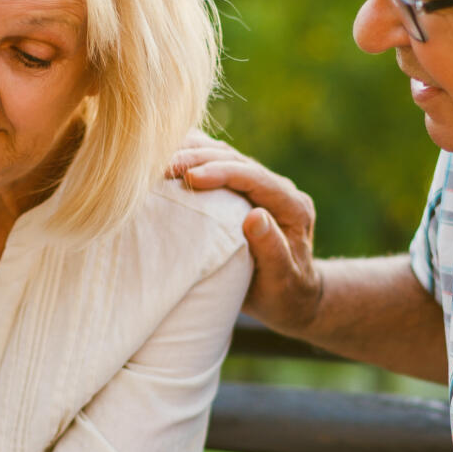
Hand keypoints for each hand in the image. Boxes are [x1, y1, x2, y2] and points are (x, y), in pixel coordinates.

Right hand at [168, 133, 323, 335]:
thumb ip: (273, 249)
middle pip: (237, 160)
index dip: (222, 172)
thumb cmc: (286, 295)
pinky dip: (193, 158)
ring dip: (192, 154)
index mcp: (293, 206)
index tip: (191, 178)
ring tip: (159, 158)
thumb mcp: (283, 279)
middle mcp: (279, 189)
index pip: (255, 177)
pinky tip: (168, 156)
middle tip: (164, 166)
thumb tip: (256, 217)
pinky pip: (218, 165)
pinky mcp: (244, 191)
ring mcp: (261, 186)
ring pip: (225, 156)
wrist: (292, 297)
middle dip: (200, 158)